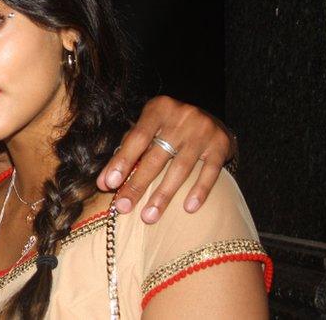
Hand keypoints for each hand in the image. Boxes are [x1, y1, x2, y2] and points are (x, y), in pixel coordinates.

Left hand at [97, 96, 234, 222]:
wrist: (212, 119)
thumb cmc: (169, 128)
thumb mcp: (149, 128)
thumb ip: (127, 151)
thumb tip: (104, 182)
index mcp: (158, 109)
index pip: (137, 138)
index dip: (122, 161)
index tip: (109, 184)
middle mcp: (182, 117)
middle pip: (156, 157)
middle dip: (137, 184)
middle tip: (123, 207)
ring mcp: (203, 131)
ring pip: (180, 168)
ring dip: (163, 195)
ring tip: (149, 216)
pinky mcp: (221, 146)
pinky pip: (210, 172)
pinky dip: (199, 191)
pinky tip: (188, 208)